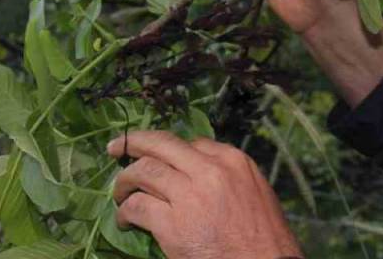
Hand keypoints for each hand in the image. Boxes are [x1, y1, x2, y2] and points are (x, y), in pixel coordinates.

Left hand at [108, 130, 302, 258]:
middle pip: (161, 144)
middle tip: (117, 147)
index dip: (168, 150)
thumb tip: (199, 175)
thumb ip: (228, 179)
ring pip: (143, 171)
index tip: (157, 155)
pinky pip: (137, 207)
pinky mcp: (172, 224)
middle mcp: (210, 170)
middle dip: (134, 142)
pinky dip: (125, 212)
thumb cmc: (265, 240)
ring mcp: (189, 195)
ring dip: (124, 181)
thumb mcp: (256, 194)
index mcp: (233, 161)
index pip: (192, 142)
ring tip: (119, 193)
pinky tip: (126, 221)